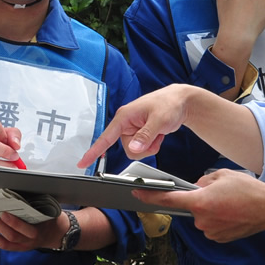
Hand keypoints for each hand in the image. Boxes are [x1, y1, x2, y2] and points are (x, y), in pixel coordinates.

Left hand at [0, 210, 68, 251]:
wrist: (58, 234)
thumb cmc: (52, 220)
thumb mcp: (49, 212)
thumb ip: (36, 208)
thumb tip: (18, 198)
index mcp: (39, 231)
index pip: (24, 229)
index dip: (13, 222)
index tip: (4, 213)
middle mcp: (30, 241)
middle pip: (12, 236)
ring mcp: (24, 246)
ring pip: (5, 243)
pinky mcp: (19, 248)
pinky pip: (5, 245)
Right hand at [78, 84, 194, 168]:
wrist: (181, 102)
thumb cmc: (169, 104)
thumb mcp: (159, 120)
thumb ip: (145, 135)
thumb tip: (133, 148)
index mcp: (124, 116)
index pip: (105, 137)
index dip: (94, 151)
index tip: (83, 163)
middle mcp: (125, 124)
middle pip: (128, 149)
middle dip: (144, 146)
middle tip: (155, 133)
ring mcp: (132, 130)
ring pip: (135, 151)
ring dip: (149, 145)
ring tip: (157, 131)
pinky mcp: (138, 134)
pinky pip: (142, 149)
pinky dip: (152, 144)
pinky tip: (158, 133)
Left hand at [130, 168, 264, 242]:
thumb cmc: (248, 190)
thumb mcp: (222, 174)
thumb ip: (202, 181)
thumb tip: (196, 187)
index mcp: (200, 201)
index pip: (168, 200)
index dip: (150, 196)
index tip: (136, 193)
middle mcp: (201, 219)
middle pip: (189, 207)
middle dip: (198, 199)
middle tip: (218, 193)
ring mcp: (209, 231)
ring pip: (200, 216)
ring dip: (209, 209)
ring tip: (228, 203)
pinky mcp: (218, 238)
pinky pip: (210, 225)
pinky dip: (216, 218)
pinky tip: (231, 212)